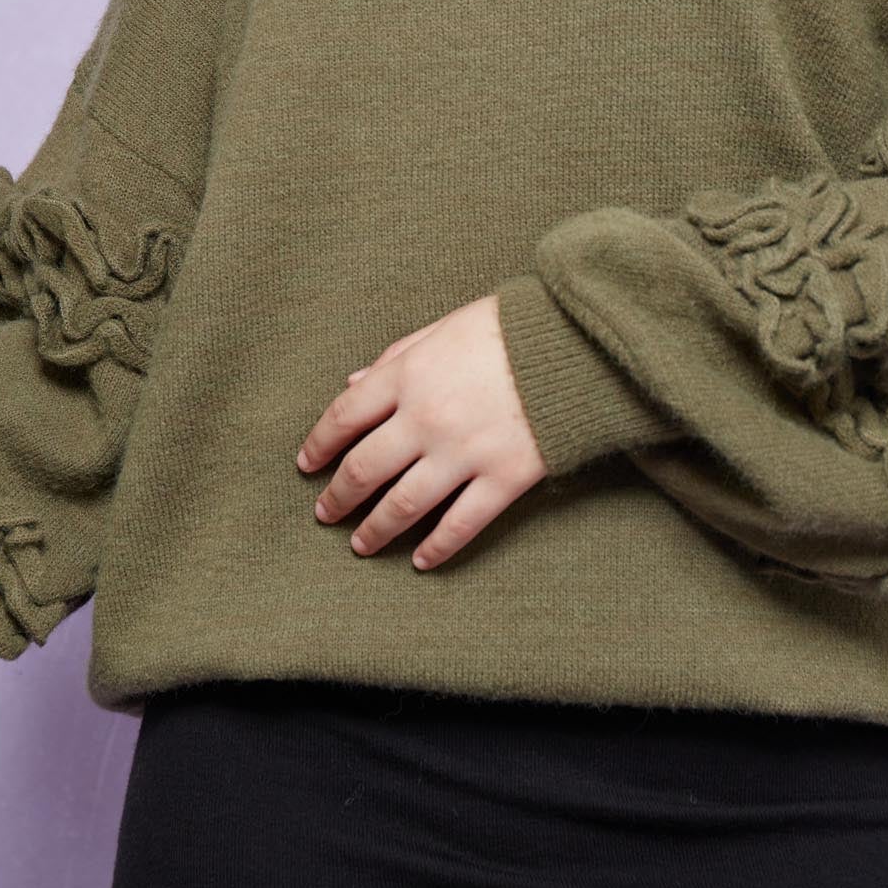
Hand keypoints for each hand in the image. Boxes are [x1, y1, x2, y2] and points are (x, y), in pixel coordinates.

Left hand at [295, 294, 546, 570]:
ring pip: (403, 505)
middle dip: (338, 497)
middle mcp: (427, 419)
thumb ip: (395, 357)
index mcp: (408, 375)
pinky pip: (460, 524)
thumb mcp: (444, 327)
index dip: (319, 444)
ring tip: (360, 544)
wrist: (581, 344)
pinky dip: (436, 547)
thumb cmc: (510, 329)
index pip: (344, 416)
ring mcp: (464, 453)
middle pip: (364, 469)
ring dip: (375, 530)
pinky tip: (420, 560)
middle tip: (324, 514)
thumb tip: (352, 382)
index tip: (307, 464)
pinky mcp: (504, 478)